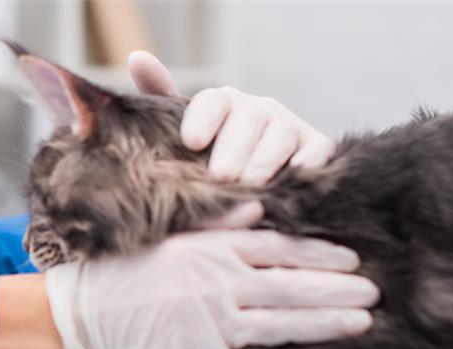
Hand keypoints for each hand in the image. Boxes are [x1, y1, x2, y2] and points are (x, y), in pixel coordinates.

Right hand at [45, 229, 378, 348]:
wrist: (76, 320)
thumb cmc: (122, 277)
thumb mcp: (168, 239)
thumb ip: (216, 223)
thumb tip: (260, 204)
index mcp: (206, 250)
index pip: (277, 247)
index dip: (319, 252)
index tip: (350, 257)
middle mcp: (212, 286)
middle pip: (291, 284)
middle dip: (338, 288)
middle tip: (373, 290)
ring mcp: (207, 328)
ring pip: (283, 325)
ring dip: (327, 322)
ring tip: (361, 320)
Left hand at [127, 51, 335, 184]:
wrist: (257, 187)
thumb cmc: (211, 159)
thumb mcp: (183, 136)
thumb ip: (161, 101)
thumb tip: (137, 57)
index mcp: (223, 104)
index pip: (213, 101)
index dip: (203, 119)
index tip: (192, 142)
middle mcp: (257, 109)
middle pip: (247, 118)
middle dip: (233, 148)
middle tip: (220, 176)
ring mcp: (288, 126)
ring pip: (279, 134)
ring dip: (263, 160)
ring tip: (247, 184)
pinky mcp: (316, 146)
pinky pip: (314, 151)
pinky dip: (304, 164)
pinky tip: (290, 179)